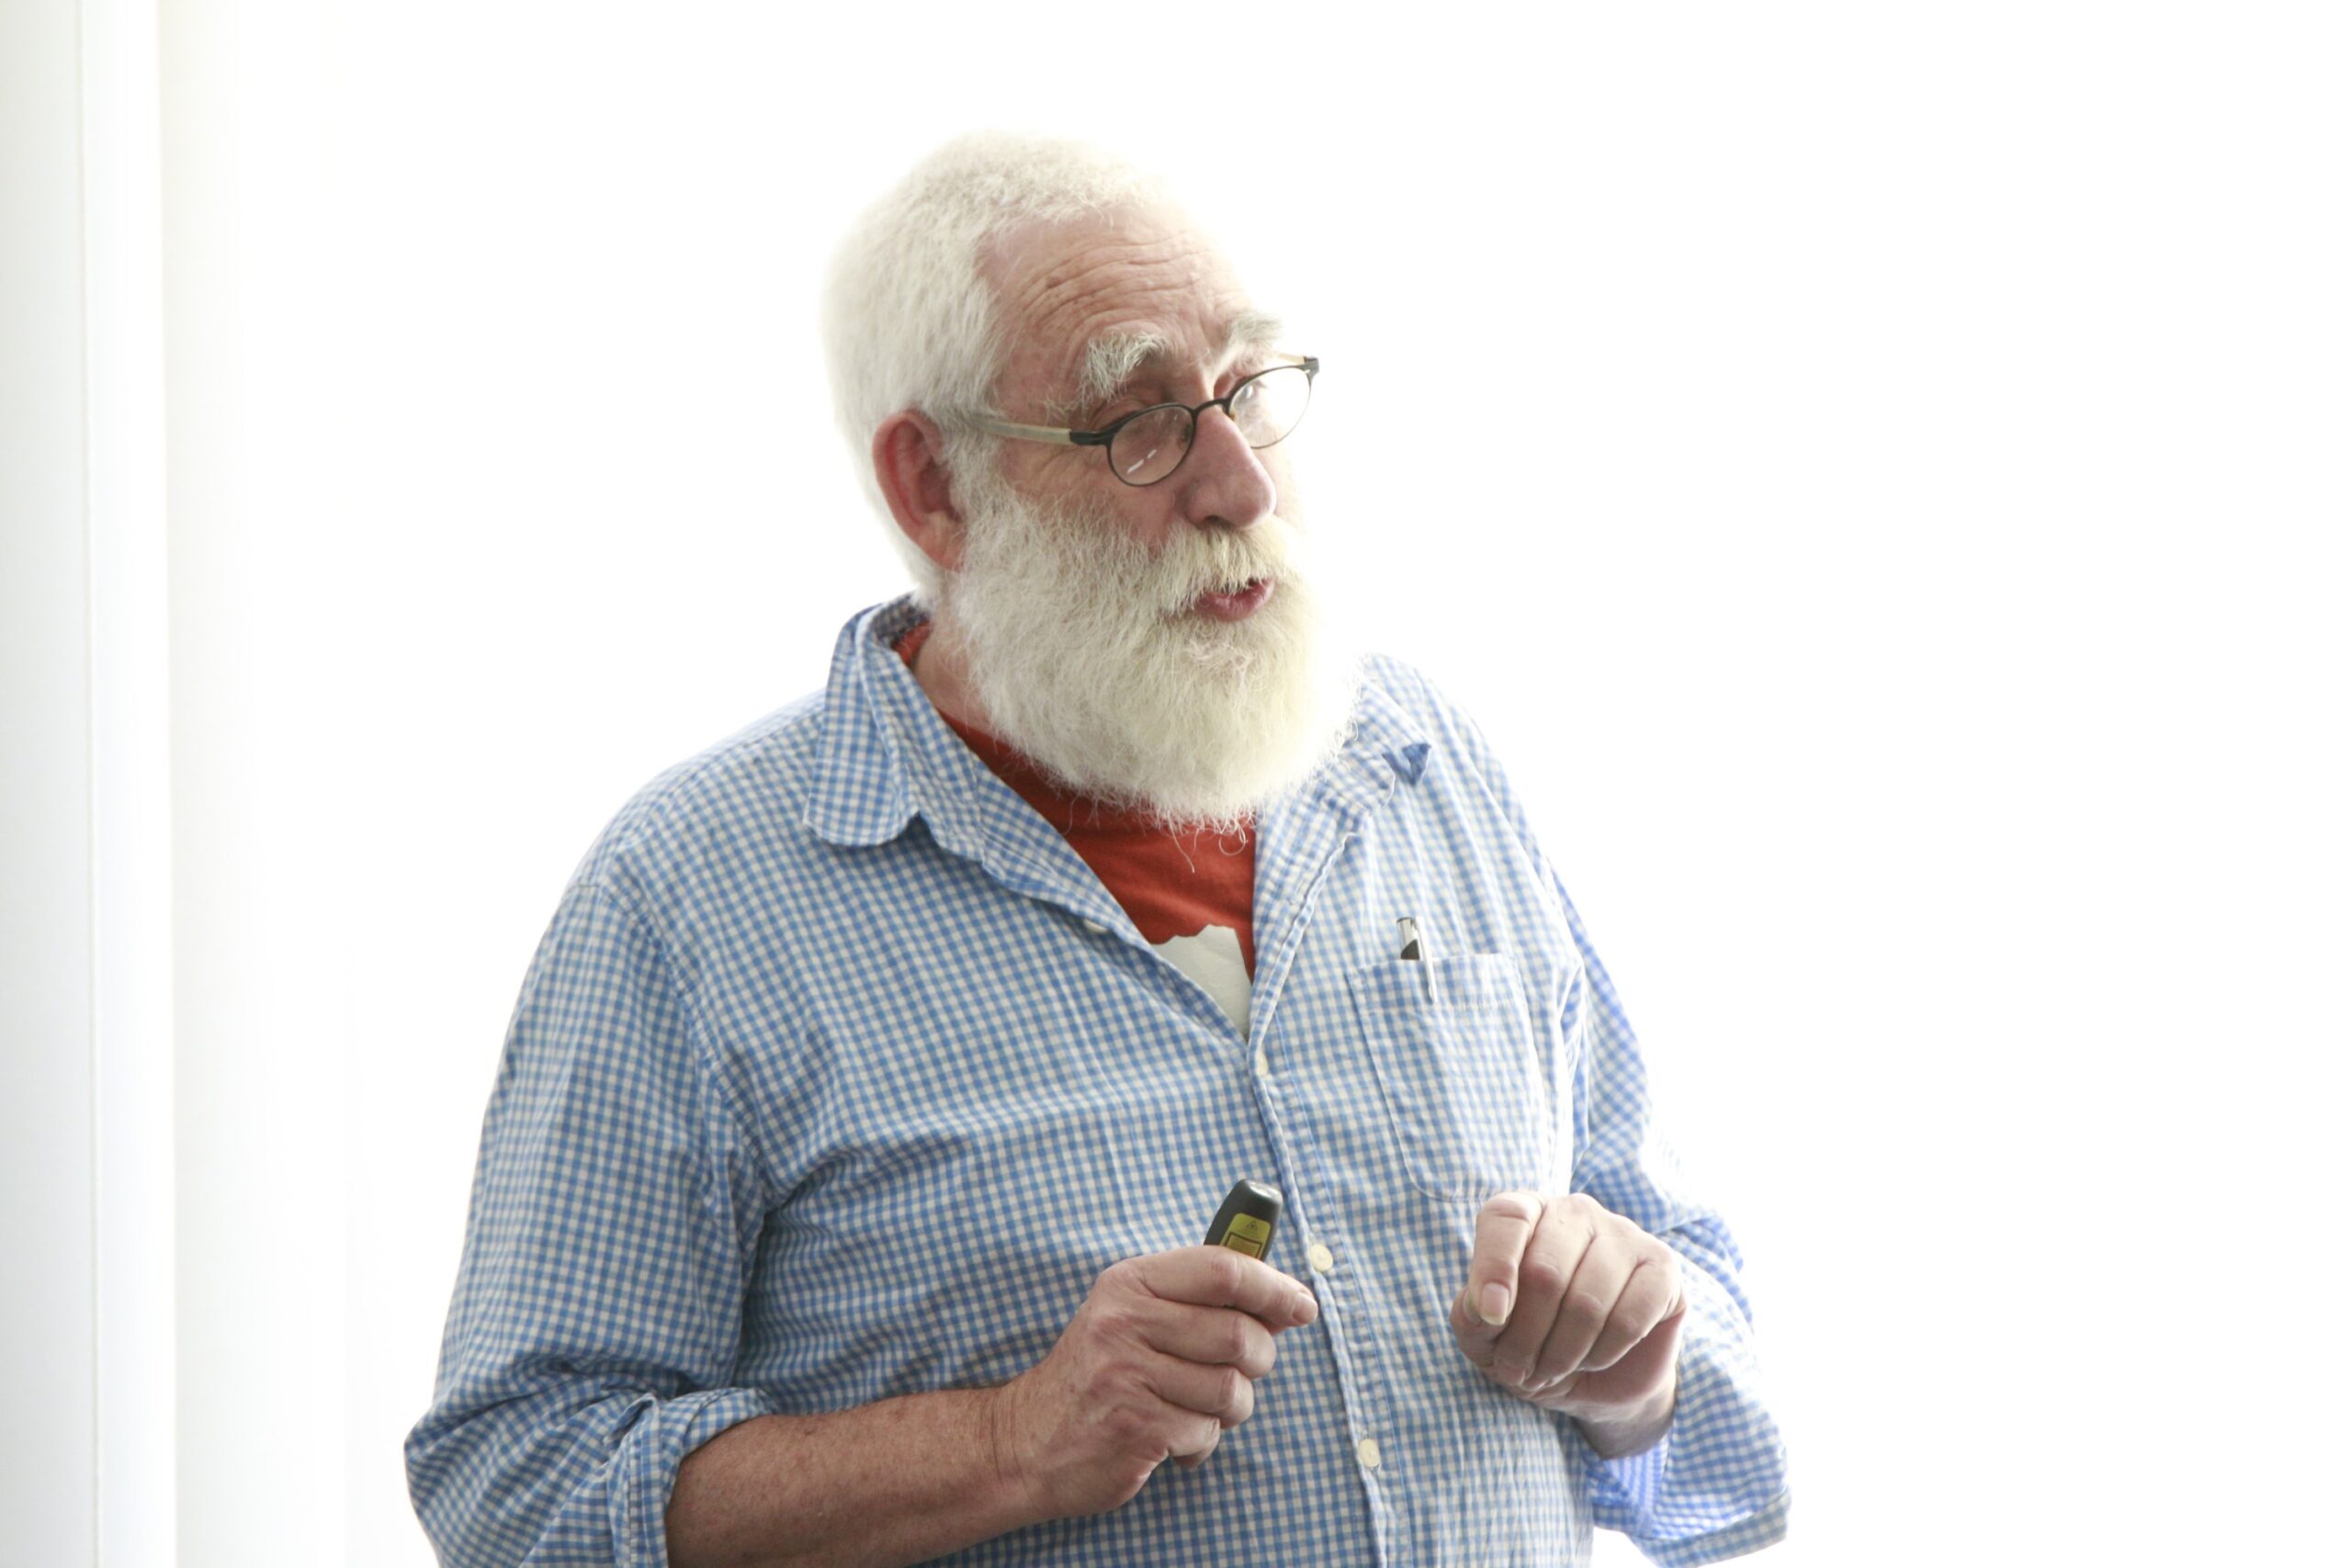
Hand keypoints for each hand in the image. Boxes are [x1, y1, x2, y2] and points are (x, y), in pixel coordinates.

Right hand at [992, 1245, 1319, 1520]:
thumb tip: (1285, 1301)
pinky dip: (1201, 1442)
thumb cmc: (1098, 1374)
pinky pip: (1206, 1433)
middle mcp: (1125, 1322)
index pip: (1221, 1268)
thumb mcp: (1133, 1315)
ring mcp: (1127, 1376)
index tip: (1302, 1306)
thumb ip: (1199, 1302)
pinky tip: (1172, 1437)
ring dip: (1230, 1408)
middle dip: (1259, 1360)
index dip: (1273, 1286)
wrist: (1027, 1440)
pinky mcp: (1135, 1427)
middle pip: (1238, 1334)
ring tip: (1198, 1408)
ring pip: (1231, 1390)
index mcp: (1130, 1283)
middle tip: (1241, 1371)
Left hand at [1448, 1191, 1683, 1437]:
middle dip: (1525, 1336)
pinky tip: (1593, 1359)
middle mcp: (1576, 1213)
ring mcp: (1625, 1235)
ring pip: (1586, 1301)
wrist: (1596, 1380)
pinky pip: (1629, 1319)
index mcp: (1527, 1213)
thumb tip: (1483, 1308)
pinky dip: (1602, 1354)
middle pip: (1544, 1271)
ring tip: (1550, 1371)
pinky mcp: (1663, 1268)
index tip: (1489, 1317)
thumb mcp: (1485, 1338)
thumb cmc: (1532, 1343)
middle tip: (1517, 1369)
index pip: (1506, 1219)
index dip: (1493, 1268)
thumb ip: (1471, 1316)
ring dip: (1561, 1353)